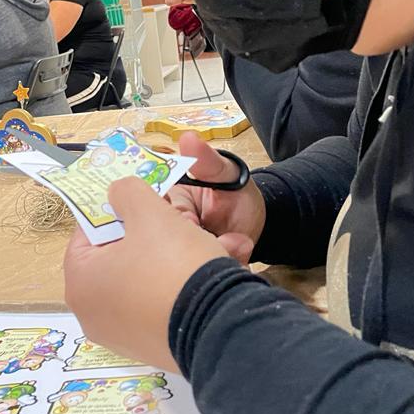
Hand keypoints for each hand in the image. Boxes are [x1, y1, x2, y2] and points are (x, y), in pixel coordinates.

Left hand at [63, 177, 227, 371]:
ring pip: (144, 280)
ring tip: (201, 245)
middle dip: (148, 236)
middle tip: (171, 221)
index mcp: (80, 284)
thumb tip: (117, 193)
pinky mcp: (153, 348)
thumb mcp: (150, 212)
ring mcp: (123, 337)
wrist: (220, 326)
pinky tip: (206, 275)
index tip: (138, 202)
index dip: (114, 211)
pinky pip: (161, 305)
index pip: (87, 233)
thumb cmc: (173, 264)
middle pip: (117, 258)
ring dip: (172, 259)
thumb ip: (127, 192)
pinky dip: (180, 287)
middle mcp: (93, 316)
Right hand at [168, 133, 266, 263]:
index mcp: (166, 200)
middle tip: (222, 236)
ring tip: (237, 243)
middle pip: (166, 241)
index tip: (195, 220)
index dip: (176, 217)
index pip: (154, 212)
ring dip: (212, 255)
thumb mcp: (225, 173)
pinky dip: (221, 264)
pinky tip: (238, 253)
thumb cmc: (236, 190)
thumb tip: (186, 137)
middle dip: (196, 241)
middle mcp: (168, 226)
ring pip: (184, 261)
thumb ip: (207, 161)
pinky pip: (202, 275)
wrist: (259, 218)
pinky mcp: (197, 269)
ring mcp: (181, 250)